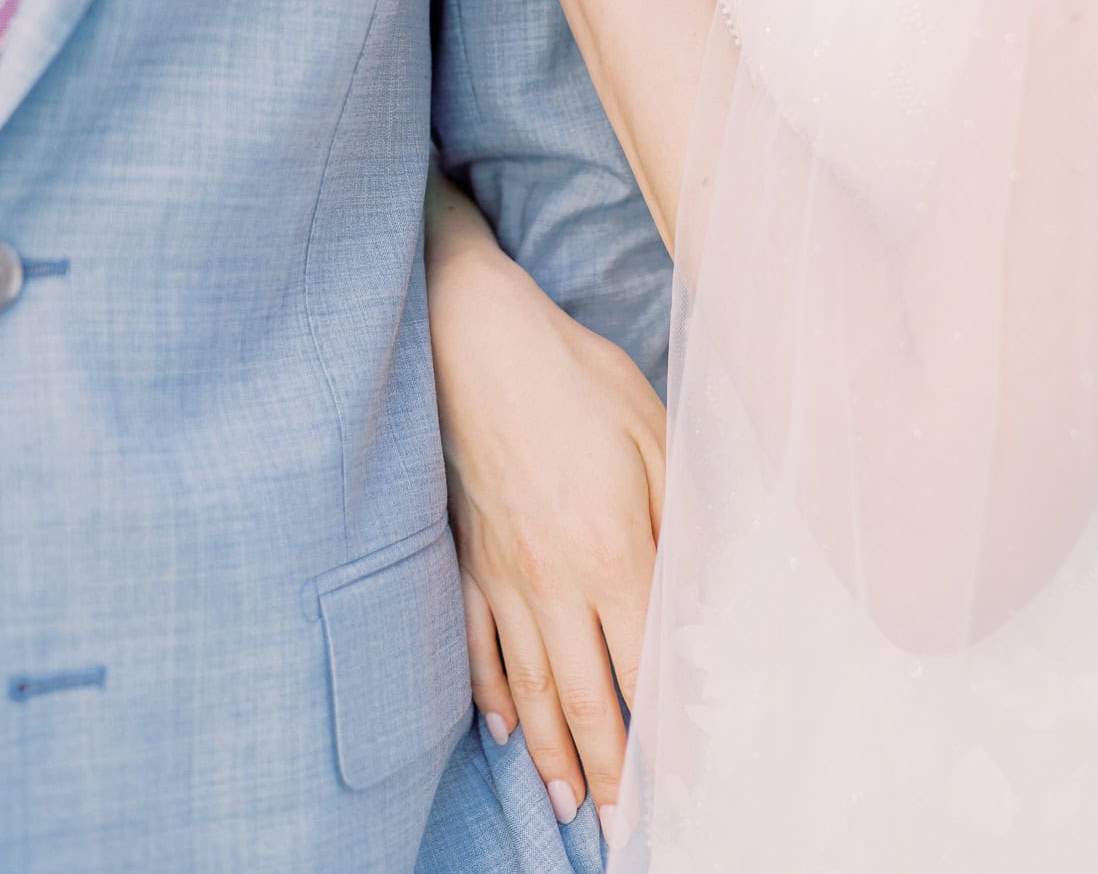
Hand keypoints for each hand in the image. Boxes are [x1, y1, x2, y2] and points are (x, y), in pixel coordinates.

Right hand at [430, 249, 664, 841]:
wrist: (477, 340)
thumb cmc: (575, 378)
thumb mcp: (653, 435)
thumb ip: (679, 518)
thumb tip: (697, 586)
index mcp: (613, 551)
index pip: (645, 668)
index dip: (664, 736)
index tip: (679, 786)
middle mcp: (555, 579)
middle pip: (584, 696)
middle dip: (608, 771)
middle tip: (620, 827)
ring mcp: (503, 571)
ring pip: (527, 682)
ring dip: (550, 751)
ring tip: (565, 803)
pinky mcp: (468, 553)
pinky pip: (476, 639)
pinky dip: (487, 690)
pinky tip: (501, 726)